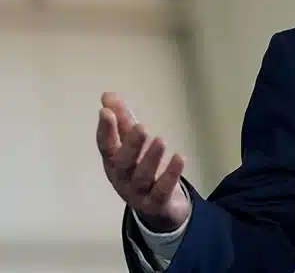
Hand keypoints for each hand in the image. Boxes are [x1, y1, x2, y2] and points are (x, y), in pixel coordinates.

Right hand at [96, 92, 190, 232]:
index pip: (105, 146)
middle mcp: (122, 178)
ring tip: (161, 140)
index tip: (106, 112)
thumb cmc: (141, 169)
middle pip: (123, 163)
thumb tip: (107, 95)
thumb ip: (122, 120)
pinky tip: (180, 157)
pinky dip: (171, 174)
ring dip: (151, 158)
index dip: (105, 130)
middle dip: (131, 145)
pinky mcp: (156, 203)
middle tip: (142, 127)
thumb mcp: (131, 144)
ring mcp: (138, 193)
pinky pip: (162, 190)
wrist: (157, 208)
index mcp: (114, 162)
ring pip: (142, 177)